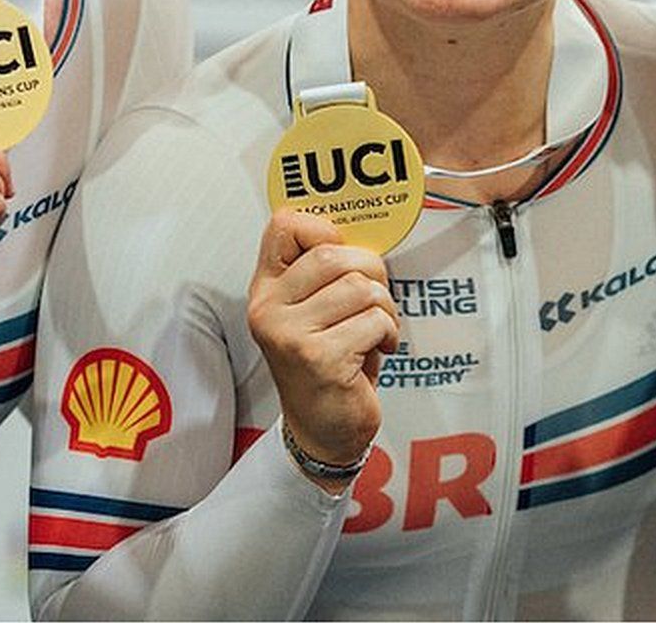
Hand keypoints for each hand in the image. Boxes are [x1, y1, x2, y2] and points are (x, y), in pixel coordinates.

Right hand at [247, 208, 397, 490]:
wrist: (323, 431)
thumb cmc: (329, 364)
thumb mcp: (316, 312)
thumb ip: (325, 273)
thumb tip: (364, 230)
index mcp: (266, 289)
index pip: (284, 225)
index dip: (324, 229)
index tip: (345, 253)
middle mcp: (269, 309)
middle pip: (333, 254)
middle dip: (372, 271)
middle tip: (376, 299)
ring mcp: (290, 334)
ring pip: (360, 287)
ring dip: (385, 308)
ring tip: (377, 330)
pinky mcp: (318, 358)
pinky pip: (374, 320)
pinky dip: (389, 333)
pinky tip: (379, 350)